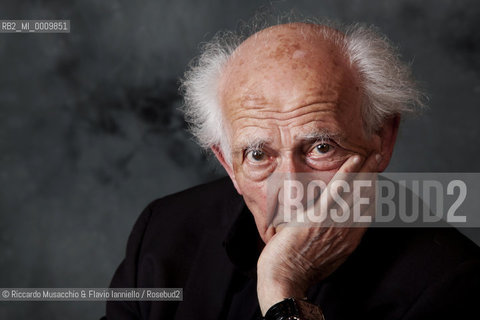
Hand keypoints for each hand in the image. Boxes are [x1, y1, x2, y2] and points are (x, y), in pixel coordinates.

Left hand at [257, 153, 380, 314]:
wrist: (285, 280)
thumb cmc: (298, 271)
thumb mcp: (325, 257)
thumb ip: (333, 242)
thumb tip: (332, 233)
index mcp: (349, 240)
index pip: (367, 210)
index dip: (373, 191)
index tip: (375, 177)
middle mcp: (348, 230)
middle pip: (367, 197)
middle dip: (374, 175)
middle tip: (379, 157)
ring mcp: (335, 223)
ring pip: (356, 191)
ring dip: (366, 169)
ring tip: (372, 153)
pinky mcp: (319, 217)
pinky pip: (337, 191)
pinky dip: (348, 173)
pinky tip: (354, 160)